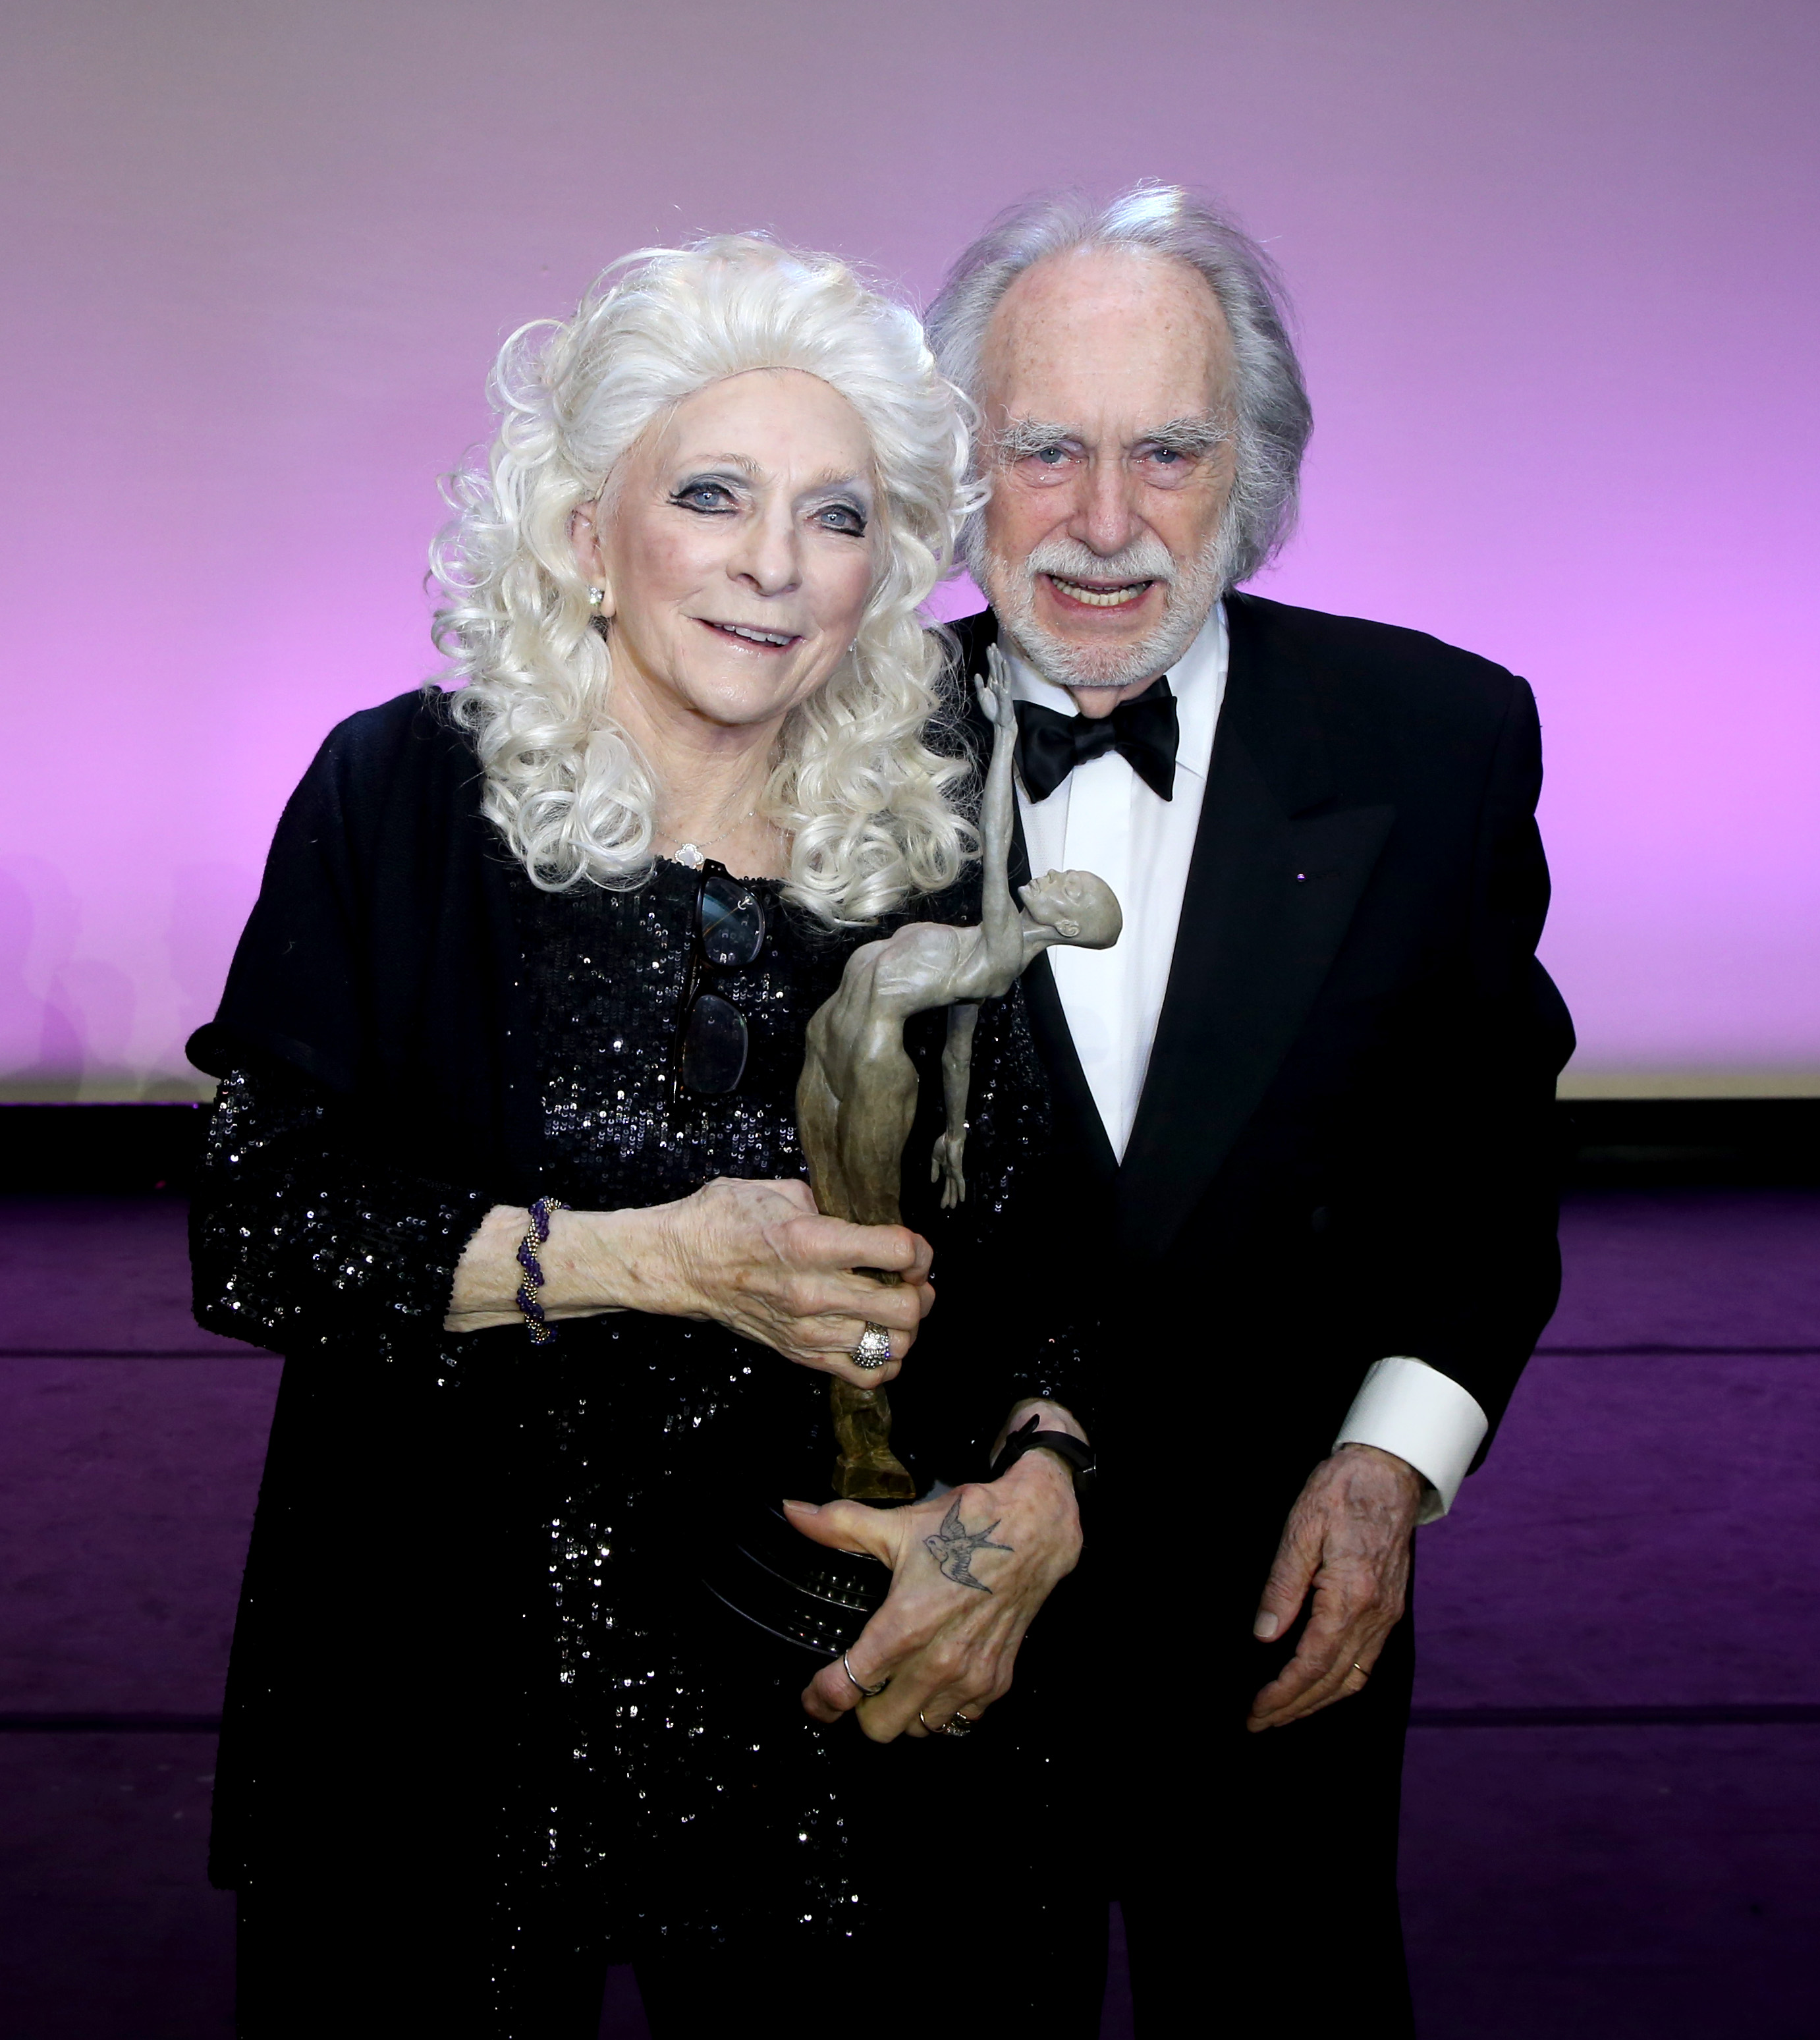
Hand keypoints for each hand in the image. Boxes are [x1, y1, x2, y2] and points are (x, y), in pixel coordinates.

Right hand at [628, 1177, 933, 1386]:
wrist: (678, 1264)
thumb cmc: (723, 1219)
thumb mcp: (781, 1190)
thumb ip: (831, 1206)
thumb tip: (869, 1219)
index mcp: (811, 1241)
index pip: (898, 1251)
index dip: (918, 1248)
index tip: (910, 1246)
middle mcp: (813, 1291)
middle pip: (905, 1308)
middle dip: (920, 1291)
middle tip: (910, 1279)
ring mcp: (806, 1330)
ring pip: (892, 1346)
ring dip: (905, 1327)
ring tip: (893, 1307)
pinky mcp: (798, 1354)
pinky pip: (864, 1375)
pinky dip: (882, 1359)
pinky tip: (874, 1335)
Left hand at [790, 1445, 1080, 1739]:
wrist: (1033, 1531)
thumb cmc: (966, 1528)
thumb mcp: (898, 1526)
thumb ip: (839, 1525)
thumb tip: (795, 1512)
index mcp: (905, 1626)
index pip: (847, 1688)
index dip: (821, 1699)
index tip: (814, 1696)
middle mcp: (937, 1662)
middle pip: (880, 1727)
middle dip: (862, 1712)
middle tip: (862, 1686)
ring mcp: (970, 1677)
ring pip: (920, 1729)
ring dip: (905, 1712)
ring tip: (901, 1682)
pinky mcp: (997, 1681)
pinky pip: (959, 1721)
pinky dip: (944, 1709)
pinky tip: (938, 1680)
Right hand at [928, 1130, 967, 1208]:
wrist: (949, 1136)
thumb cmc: (943, 1144)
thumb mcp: (935, 1158)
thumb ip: (934, 1170)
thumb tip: (933, 1182)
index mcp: (946, 1169)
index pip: (946, 1184)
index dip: (945, 1194)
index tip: (942, 1203)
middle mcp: (952, 1172)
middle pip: (951, 1188)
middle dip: (949, 1197)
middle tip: (947, 1208)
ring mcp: (955, 1171)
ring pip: (955, 1187)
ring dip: (954, 1197)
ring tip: (953, 1206)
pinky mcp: (958, 1169)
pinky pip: (960, 1182)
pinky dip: (961, 1190)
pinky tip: (962, 1198)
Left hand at [974, 643, 1013, 727]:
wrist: (1000, 721)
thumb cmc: (992, 709)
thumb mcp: (982, 696)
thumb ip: (979, 685)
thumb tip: (977, 674)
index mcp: (992, 683)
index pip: (992, 667)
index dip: (990, 658)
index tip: (989, 647)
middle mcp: (998, 683)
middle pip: (996, 667)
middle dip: (994, 656)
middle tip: (992, 644)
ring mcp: (1003, 687)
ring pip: (1001, 671)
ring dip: (999, 661)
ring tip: (997, 651)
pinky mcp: (1006, 693)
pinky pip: (1006, 680)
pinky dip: (1005, 671)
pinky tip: (1004, 663)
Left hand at [1247, 1444, 1422, 1731]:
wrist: (1388, 1470)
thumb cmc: (1341, 1491)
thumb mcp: (1301, 1528)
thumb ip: (1283, 1585)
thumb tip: (1264, 1635)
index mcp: (1351, 1596)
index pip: (1312, 1664)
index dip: (1282, 1694)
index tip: (1255, 1711)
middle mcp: (1376, 1614)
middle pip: (1334, 1681)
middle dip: (1295, 1708)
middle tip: (1259, 1723)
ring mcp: (1388, 1614)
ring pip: (1355, 1677)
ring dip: (1318, 1701)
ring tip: (1283, 1712)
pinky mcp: (1391, 1608)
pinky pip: (1367, 1660)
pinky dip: (1340, 1682)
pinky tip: (1318, 1685)